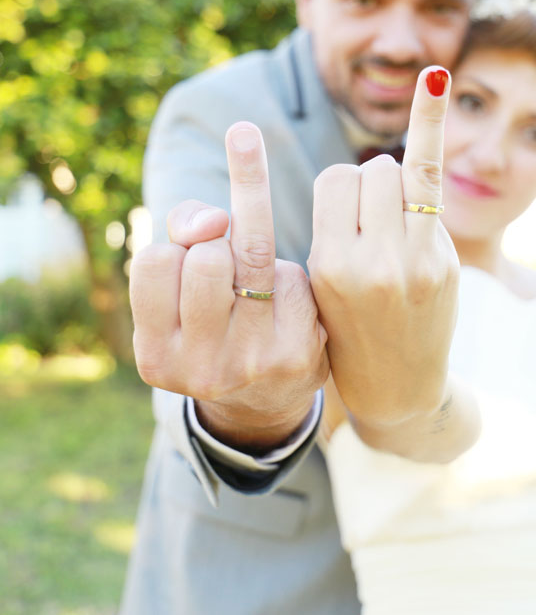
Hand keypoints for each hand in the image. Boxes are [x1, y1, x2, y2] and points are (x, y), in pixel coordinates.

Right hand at [131, 121, 328, 451]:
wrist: (264, 401)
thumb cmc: (211, 318)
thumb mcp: (178, 286)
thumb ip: (183, 227)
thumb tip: (215, 219)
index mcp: (156, 355)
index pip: (154, 260)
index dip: (176, 246)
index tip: (189, 259)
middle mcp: (200, 366)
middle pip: (207, 257)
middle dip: (217, 246)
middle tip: (225, 271)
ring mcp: (251, 361)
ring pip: (252, 254)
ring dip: (251, 249)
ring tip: (250, 274)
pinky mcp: (297, 352)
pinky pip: (290, 276)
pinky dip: (284, 275)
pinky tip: (282, 304)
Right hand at [308, 67, 459, 431]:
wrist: (397, 386)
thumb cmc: (347, 329)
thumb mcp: (320, 282)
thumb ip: (335, 227)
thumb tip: (366, 172)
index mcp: (328, 267)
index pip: (334, 181)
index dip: (341, 194)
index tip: (347, 222)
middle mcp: (373, 261)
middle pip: (367, 171)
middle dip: (368, 190)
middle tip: (374, 232)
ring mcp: (416, 258)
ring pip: (397, 172)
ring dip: (394, 187)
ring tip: (395, 226)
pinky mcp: (445, 257)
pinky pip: (430, 175)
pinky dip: (430, 119)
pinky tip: (434, 76)